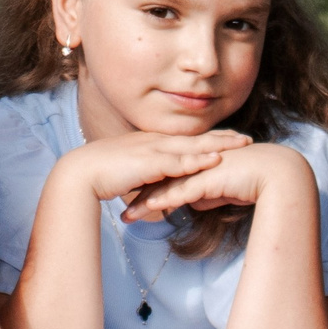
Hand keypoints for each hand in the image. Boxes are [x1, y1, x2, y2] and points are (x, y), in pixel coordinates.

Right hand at [56, 130, 247, 207]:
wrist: (80, 172)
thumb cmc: (100, 174)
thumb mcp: (130, 174)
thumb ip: (147, 178)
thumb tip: (158, 190)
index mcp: (152, 144)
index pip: (187, 139)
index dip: (209, 139)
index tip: (229, 139)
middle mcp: (156, 142)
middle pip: (197, 138)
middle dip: (223, 138)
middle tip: (247, 139)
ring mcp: (154, 150)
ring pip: (194, 146)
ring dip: (220, 144)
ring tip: (242, 144)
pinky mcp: (151, 162)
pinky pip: (180, 161)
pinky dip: (200, 159)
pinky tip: (217, 159)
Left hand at [124, 140, 311, 220]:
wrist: (275, 174)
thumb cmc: (252, 181)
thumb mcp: (223, 190)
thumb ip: (205, 194)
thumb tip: (193, 203)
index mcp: (196, 163)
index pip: (165, 175)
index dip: (145, 186)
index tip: (126, 197)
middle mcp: (194, 163)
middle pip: (158, 178)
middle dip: (135, 192)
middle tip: (117, 206)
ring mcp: (200, 169)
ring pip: (164, 186)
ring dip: (143, 202)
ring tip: (126, 217)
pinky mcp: (207, 178)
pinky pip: (180, 192)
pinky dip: (162, 202)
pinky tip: (148, 210)